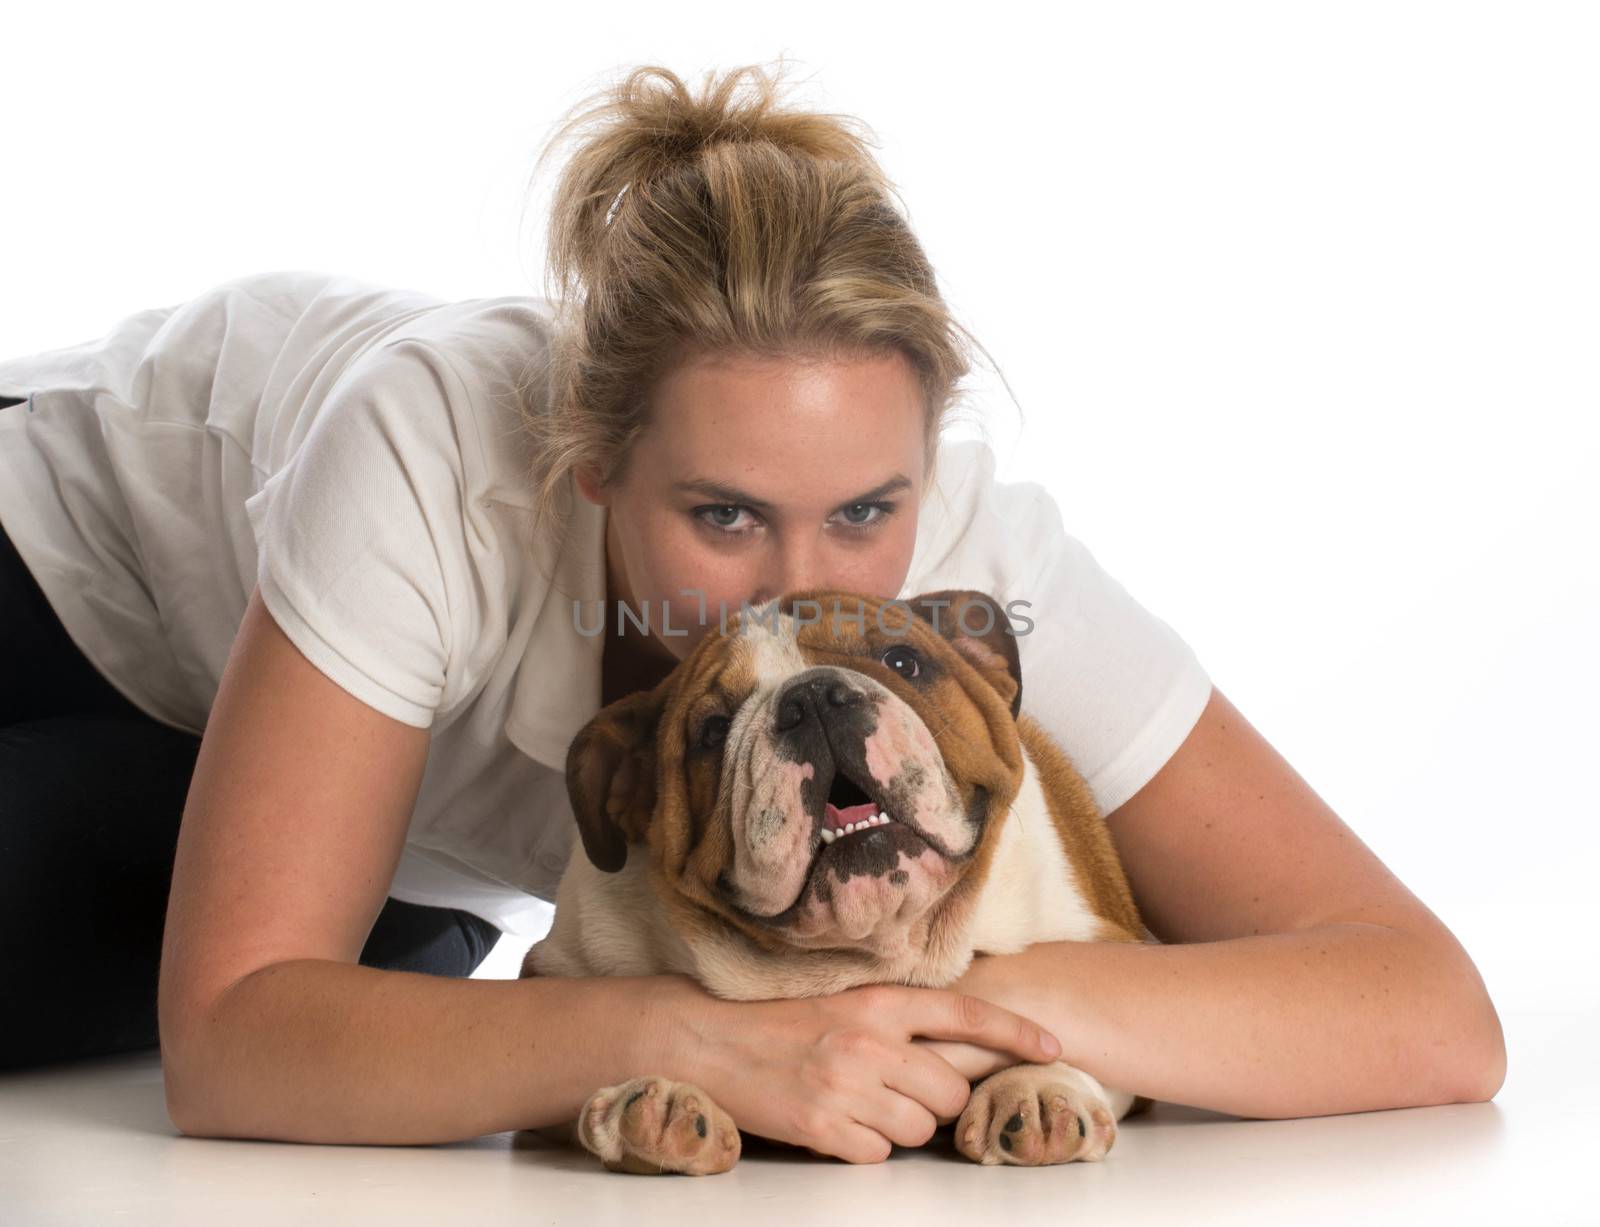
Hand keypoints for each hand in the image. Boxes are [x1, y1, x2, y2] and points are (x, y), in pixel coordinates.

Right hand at [642, 973, 1062, 1163]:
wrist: (707, 1039)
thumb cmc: (777, 1021)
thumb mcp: (842, 1001)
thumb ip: (895, 1020)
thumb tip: (953, 1050)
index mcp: (878, 1000)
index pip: (965, 1014)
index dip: (1015, 1033)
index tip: (1053, 1046)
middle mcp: (869, 1040)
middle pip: (950, 1091)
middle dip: (937, 1102)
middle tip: (900, 1093)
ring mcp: (847, 1085)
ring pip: (919, 1129)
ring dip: (900, 1128)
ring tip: (860, 1105)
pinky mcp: (823, 1126)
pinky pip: (877, 1154)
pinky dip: (863, 1147)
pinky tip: (835, 1124)